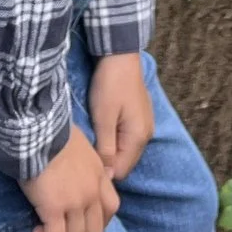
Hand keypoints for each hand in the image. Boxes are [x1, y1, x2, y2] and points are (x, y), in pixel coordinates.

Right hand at [19, 126, 117, 231]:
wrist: (39, 131)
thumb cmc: (56, 135)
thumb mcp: (84, 148)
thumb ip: (92, 167)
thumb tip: (102, 175)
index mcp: (100, 176)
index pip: (111, 208)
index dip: (98, 220)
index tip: (81, 218)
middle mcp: (92, 193)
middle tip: (62, 226)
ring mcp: (75, 203)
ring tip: (46, 229)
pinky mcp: (54, 210)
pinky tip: (37, 230)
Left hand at [89, 51, 155, 183]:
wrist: (119, 55)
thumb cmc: (109, 85)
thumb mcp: (103, 119)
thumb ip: (106, 149)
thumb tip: (107, 177)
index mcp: (139, 138)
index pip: (120, 171)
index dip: (102, 171)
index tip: (84, 162)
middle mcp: (146, 135)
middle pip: (124, 163)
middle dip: (106, 162)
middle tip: (85, 152)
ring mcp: (145, 125)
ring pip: (125, 151)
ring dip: (110, 150)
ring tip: (91, 141)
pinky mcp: (140, 117)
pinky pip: (127, 139)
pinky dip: (115, 139)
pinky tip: (102, 131)